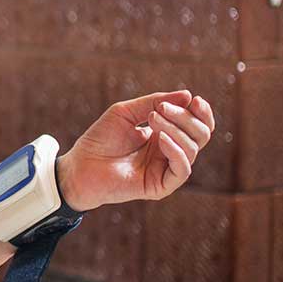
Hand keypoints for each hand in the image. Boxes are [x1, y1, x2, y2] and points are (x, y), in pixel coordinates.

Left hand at [57, 89, 214, 211]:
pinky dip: (177, 150)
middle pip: (200, 135)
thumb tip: (188, 95)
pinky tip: (161, 138)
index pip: (197, 125)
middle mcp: (170, 152)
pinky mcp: (161, 186)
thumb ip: (154, 102)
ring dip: (176, 129)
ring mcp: (166, 169)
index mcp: (165, 134)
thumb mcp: (126, 112)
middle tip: (161, 109)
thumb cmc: (100, 138)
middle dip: (186, 118)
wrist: (80, 164)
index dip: (201, 112)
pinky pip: (182, 169)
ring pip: (192, 149)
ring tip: (153, 119)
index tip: (195, 99)